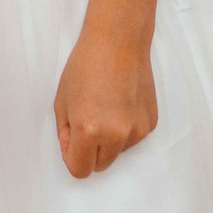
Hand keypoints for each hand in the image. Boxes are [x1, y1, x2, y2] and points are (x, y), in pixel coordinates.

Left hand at [53, 28, 157, 177]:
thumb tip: (71, 150)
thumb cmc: (85, 65)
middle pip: (100, 166)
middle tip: (86, 122)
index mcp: (89, 130)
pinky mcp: (150, 124)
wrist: (118, 41)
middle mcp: (116, 136)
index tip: (71, 143)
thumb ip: (65, 132)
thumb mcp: (62, 100)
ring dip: (108, 140)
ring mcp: (136, 131)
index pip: (80, 170)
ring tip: (105, 107)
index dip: (72, 158)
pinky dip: (124, 129)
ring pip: (117, 152)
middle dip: (90, 152)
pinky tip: (120, 103)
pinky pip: (132, 138)